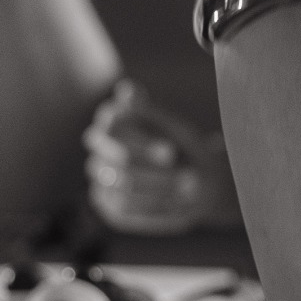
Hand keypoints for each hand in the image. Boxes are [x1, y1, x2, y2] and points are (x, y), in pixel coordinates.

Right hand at [84, 81, 236, 234]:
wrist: (201, 180)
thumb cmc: (187, 147)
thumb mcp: (176, 128)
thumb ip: (151, 112)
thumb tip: (128, 90)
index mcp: (111, 122)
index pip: (111, 130)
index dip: (141, 143)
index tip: (172, 153)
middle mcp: (99, 150)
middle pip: (117, 163)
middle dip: (156, 173)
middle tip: (190, 177)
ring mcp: (101, 179)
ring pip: (122, 187)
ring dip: (160, 189)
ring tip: (191, 189)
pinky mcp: (109, 206)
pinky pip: (125, 210)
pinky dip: (156, 207)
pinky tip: (179, 203)